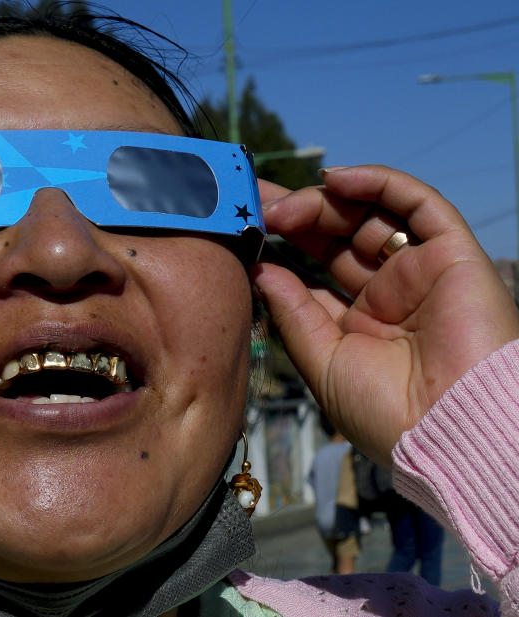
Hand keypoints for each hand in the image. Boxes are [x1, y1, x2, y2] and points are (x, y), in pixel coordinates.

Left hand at [252, 166, 518, 466]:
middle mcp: (391, 293)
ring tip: (281, 206)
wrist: (450, 432)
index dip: (283, 244)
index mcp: (359, 323)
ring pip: (371, 215)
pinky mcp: (454, 254)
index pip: (316, 269)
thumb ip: (292, 313)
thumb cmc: (385, 413)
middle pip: (339, 235)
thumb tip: (260, 270)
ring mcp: (422, 271)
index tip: (244, 224)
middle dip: (296, 214)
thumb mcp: (321, 362)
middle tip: (254, 203)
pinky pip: (418, 204)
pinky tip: (334, 179)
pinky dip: (378, 183)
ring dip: (324, 201)